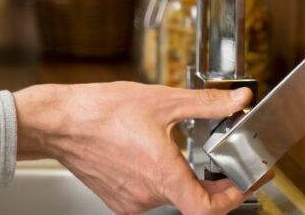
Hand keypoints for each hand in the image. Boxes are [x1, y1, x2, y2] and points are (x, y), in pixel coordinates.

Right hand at [13, 82, 261, 214]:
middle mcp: (147, 195)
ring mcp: (130, 200)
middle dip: (209, 179)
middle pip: (191, 198)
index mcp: (162, 175)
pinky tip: (148, 153)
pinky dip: (155, 177)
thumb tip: (237, 100)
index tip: (246, 180)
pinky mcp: (116, 199)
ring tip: (175, 148)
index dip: (234, 195)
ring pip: (167, 194)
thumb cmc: (100, 111)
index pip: (209, 208)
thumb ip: (206, 104)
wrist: (58, 121)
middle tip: (221, 160)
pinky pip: (146, 193)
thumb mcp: (162, 100)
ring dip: (179, 175)